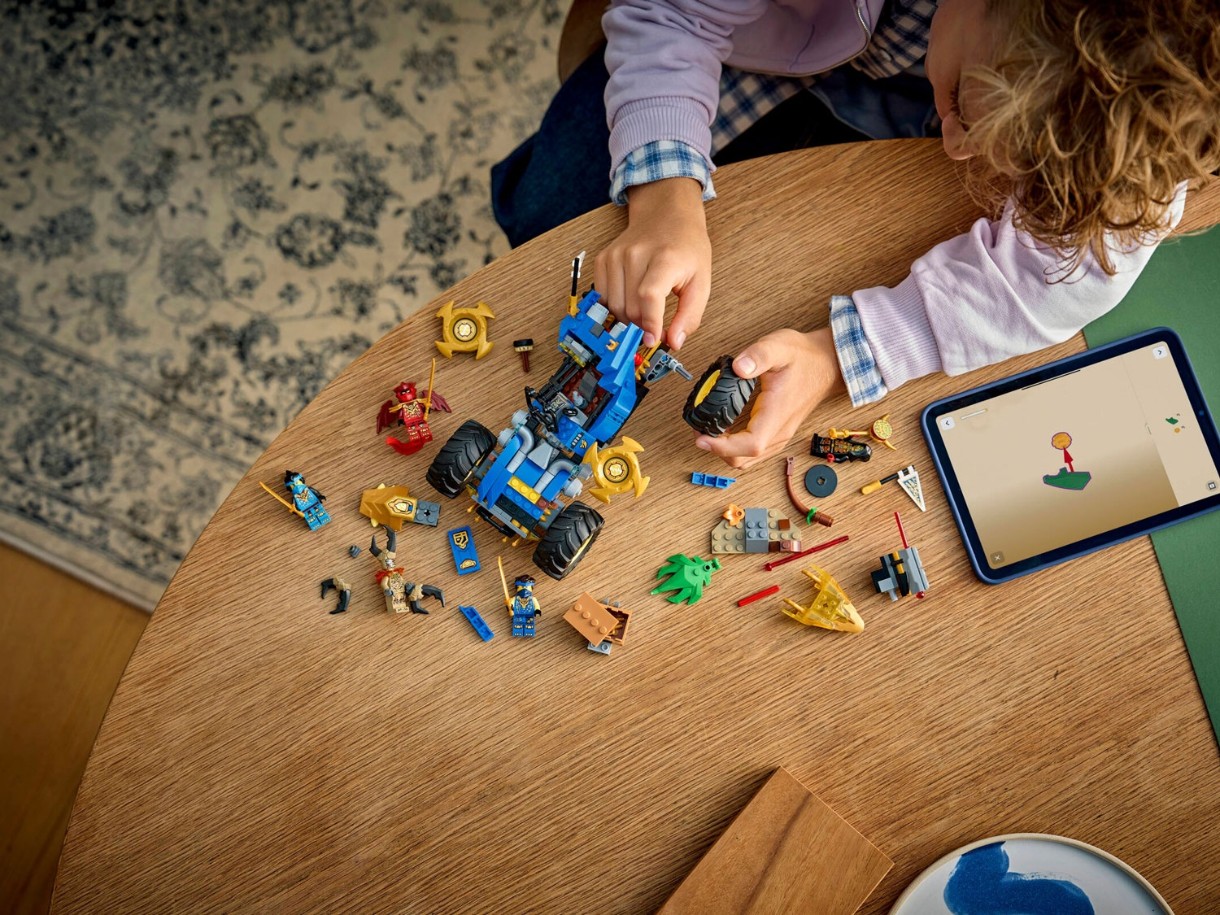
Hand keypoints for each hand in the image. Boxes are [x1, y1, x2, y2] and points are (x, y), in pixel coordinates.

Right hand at [594, 177, 710, 348]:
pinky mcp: (604, 258)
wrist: (667, 214)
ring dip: (629, 317)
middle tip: (656, 323)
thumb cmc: (686, 246)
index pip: (649, 296)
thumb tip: (674, 342)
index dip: (649, 323)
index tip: (653, 339)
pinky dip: (616, 305)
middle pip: (630, 307)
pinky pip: (603, 296)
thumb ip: (690, 315)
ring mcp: (616, 255)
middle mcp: (636, 254)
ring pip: (614, 306)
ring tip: (645, 310)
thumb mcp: (701, 281)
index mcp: (665, 258)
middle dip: (643, 324)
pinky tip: (630, 298)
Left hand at [696, 327, 845, 468]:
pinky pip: (754, 452)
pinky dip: (735, 448)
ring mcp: (780, 435)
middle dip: (717, 450)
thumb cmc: (804, 358)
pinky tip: (725, 431)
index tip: (702, 438)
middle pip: (744, 459)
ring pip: (748, 459)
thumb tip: (738, 368)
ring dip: (725, 451)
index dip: (723, 446)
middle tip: (698, 431)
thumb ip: (758, 356)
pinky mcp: (778, 434)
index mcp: (777, 414)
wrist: (826, 364)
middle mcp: (779, 431)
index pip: (750, 444)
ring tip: (708, 432)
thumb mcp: (779, 346)